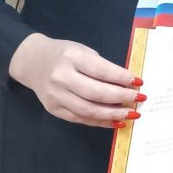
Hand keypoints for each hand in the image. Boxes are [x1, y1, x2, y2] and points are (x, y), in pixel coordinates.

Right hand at [9, 33, 143, 127]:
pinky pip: (79, 119)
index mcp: (72, 58)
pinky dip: (99, 121)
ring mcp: (56, 96)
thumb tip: (125, 83)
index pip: (101, 70)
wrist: (33, 62)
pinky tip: (114, 121)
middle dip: (120, 97)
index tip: (139, 82)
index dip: (121, 78)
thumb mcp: (83, 51)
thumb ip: (101, 66)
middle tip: (139, 99)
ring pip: (87, 110)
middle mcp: (62, 78)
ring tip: (130, 114)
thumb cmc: (65, 53)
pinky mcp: (53, 110)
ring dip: (112, 114)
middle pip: (95, 93)